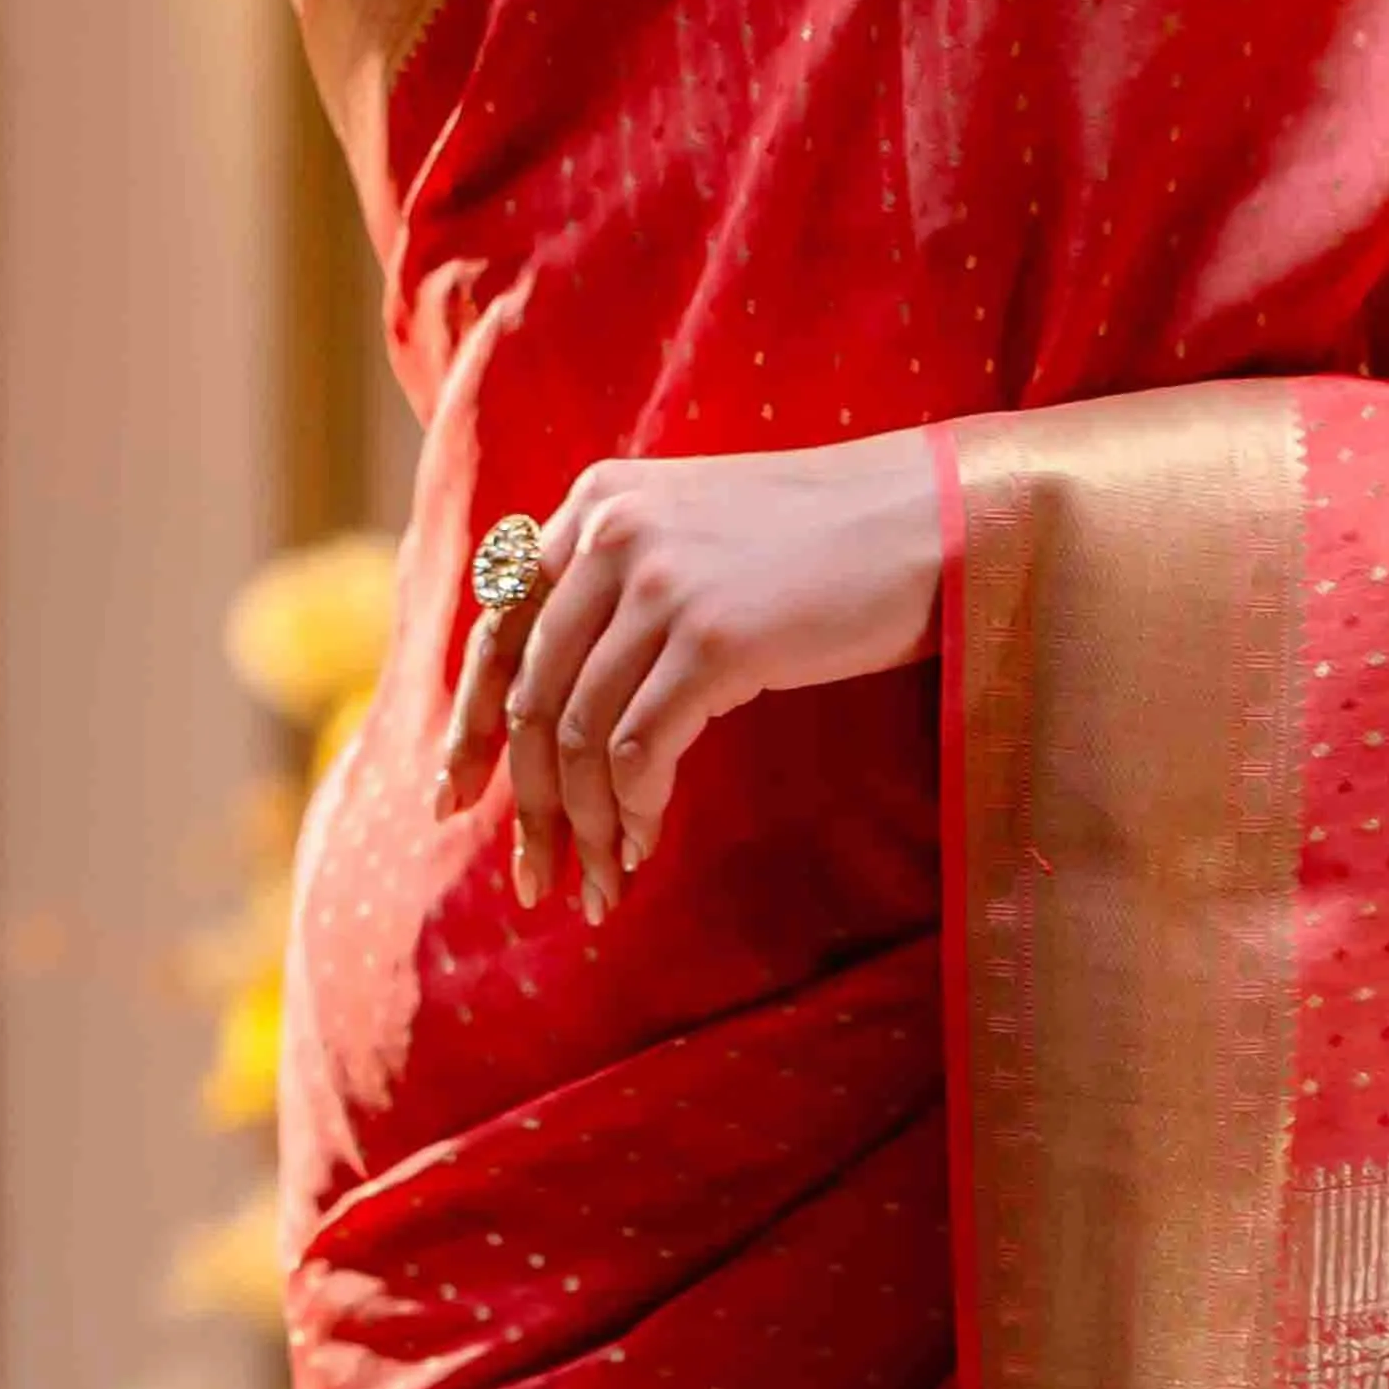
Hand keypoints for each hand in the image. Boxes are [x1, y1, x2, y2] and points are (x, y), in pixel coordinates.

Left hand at [445, 432, 948, 909]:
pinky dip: (633, 810)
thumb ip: (622, 585)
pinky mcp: (716, 638)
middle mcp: (610, 533)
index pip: (499, 628)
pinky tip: (644, 844)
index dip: (471, 726)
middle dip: (525, 801)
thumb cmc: (828, 543)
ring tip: (600, 884)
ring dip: (584, 824)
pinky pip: (640, 750)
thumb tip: (562, 705)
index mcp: (596, 503)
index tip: (454, 798)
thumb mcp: (698, 535)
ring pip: (580, 733)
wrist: (934, 517)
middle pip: (532, 694)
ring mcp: (662, 584)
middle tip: (532, 876)